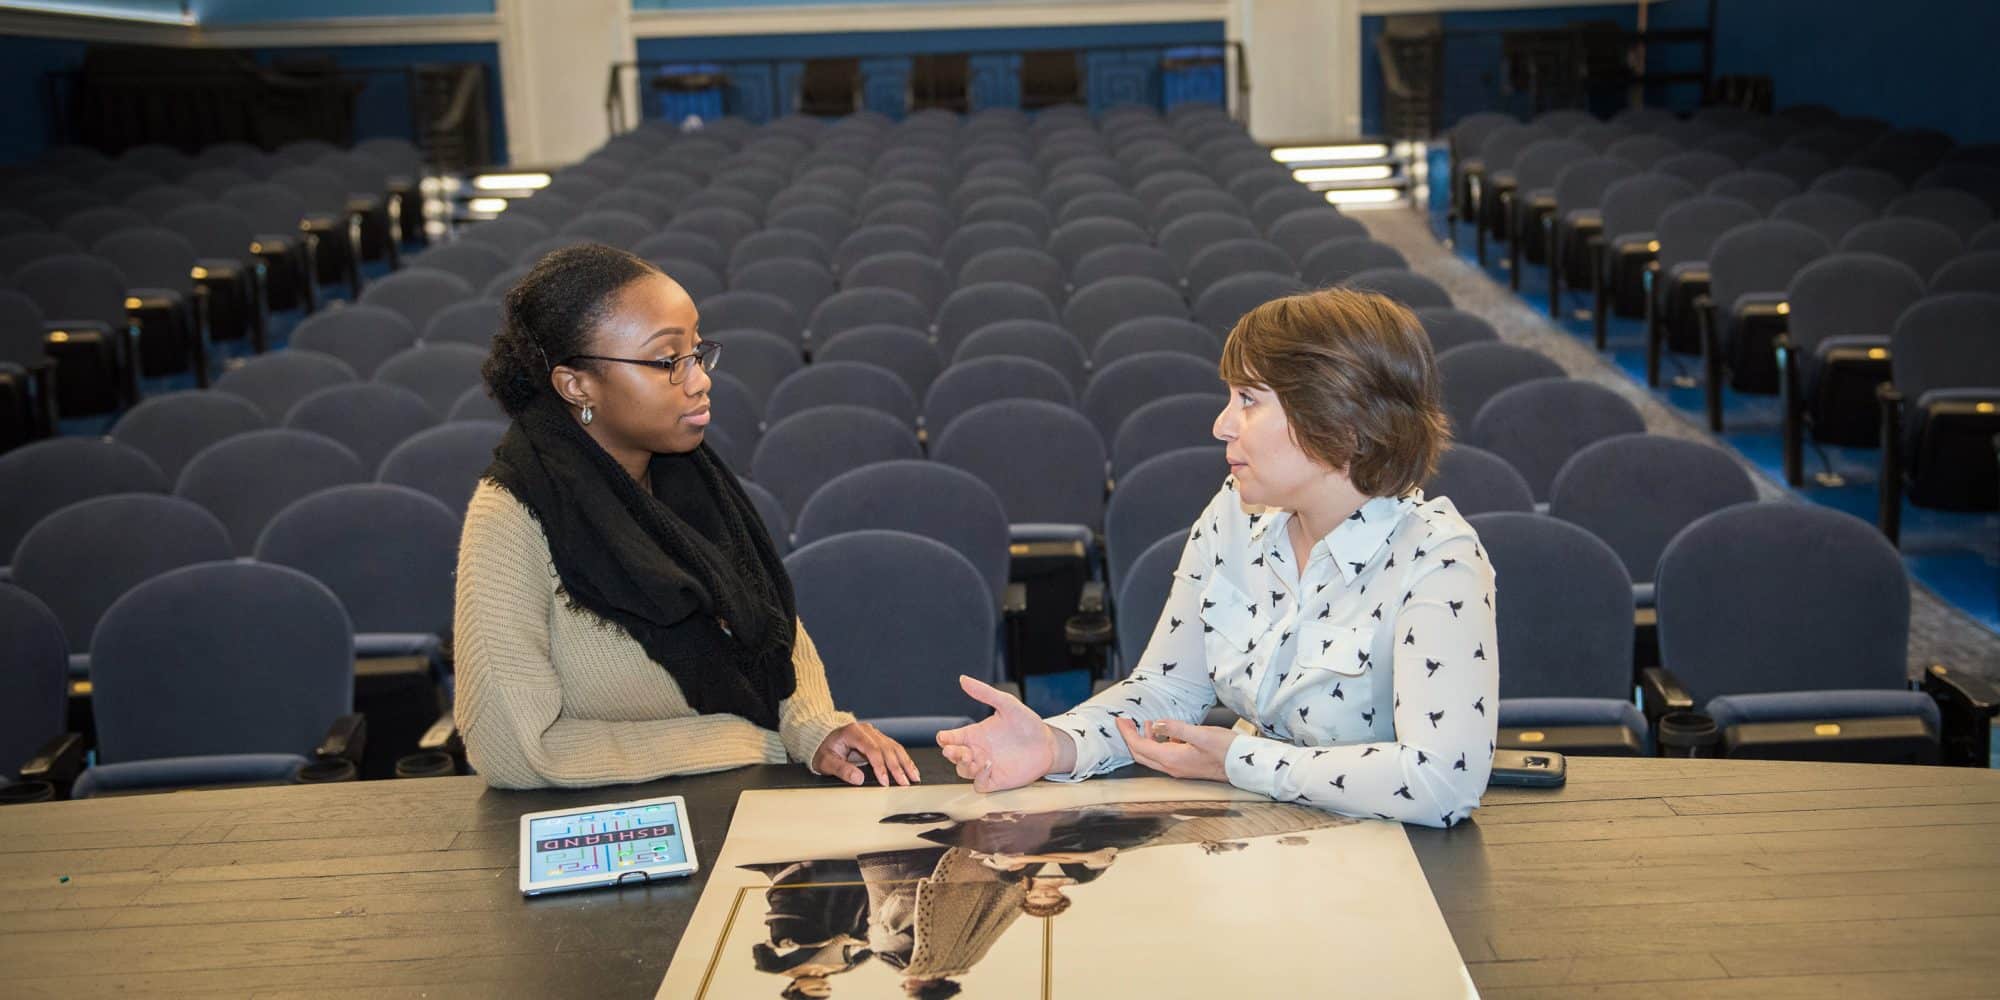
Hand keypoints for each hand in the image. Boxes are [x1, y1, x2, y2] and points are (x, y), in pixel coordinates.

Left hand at [813, 721, 920, 786]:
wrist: (822, 738)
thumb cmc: (823, 750)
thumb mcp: (825, 761)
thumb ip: (841, 769)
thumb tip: (859, 779)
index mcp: (853, 732)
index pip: (872, 749)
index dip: (880, 766)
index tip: (885, 781)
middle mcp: (867, 730)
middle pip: (886, 748)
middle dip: (897, 767)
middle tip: (904, 783)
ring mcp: (874, 733)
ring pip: (894, 747)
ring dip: (905, 763)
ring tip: (913, 777)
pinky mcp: (878, 739)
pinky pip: (894, 748)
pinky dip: (903, 759)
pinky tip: (911, 769)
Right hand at [935, 675, 1062, 792]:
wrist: (1048, 744)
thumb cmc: (1027, 723)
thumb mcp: (1007, 704)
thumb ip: (985, 693)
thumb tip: (963, 679)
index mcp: (975, 734)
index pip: (951, 738)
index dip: (944, 738)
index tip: (944, 737)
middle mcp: (977, 751)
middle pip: (953, 756)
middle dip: (951, 754)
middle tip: (957, 751)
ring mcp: (985, 766)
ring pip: (963, 771)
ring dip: (964, 766)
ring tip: (975, 758)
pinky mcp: (996, 780)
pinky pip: (979, 784)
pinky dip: (979, 778)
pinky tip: (988, 766)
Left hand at [1115, 717, 1233, 782]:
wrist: (1244, 765)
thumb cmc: (1226, 749)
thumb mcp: (1200, 734)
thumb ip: (1175, 728)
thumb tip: (1156, 724)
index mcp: (1172, 759)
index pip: (1140, 747)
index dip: (1127, 733)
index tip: (1119, 720)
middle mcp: (1172, 767)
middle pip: (1142, 754)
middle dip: (1131, 737)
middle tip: (1125, 722)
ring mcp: (1179, 769)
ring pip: (1153, 756)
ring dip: (1146, 740)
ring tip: (1146, 723)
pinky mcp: (1187, 767)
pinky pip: (1165, 756)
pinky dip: (1159, 743)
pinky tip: (1166, 733)